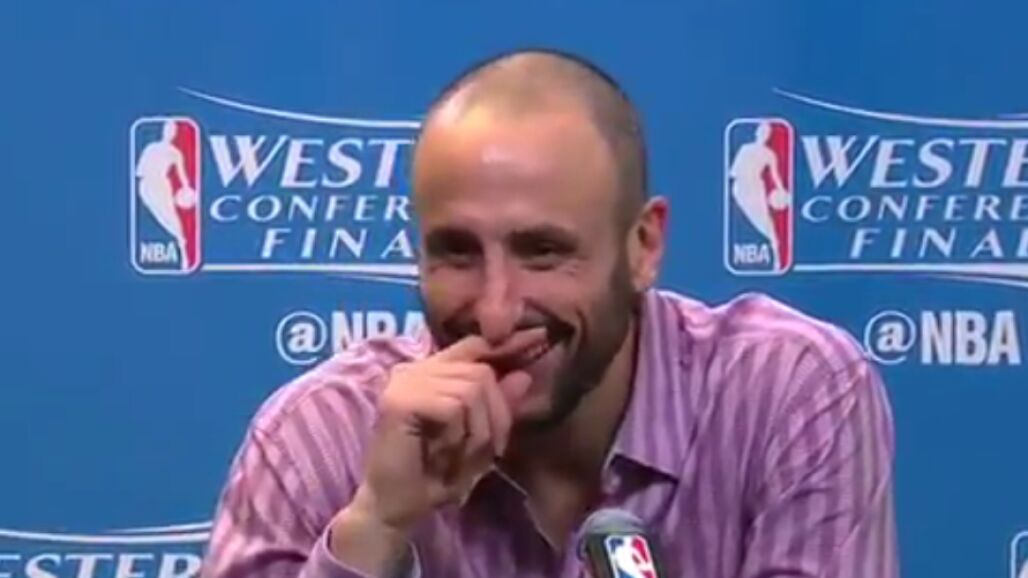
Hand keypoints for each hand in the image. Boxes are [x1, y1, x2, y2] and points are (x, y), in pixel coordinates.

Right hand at [329, 329, 545, 572]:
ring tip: (457, 456)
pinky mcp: (399, 400)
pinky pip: (454, 406)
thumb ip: (498, 407)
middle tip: (479, 452)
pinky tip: (441, 454)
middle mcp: (415, 368)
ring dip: (476, 432)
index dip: (507, 344)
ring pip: (471, 389)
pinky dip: (458, 436)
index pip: (475, 345)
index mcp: (431, 372)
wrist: (397, 509)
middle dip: (494, 417)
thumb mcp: (479, 439)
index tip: (540, 336)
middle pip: (482, 372)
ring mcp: (404, 381)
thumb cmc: (436, 475)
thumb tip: (525, 375)